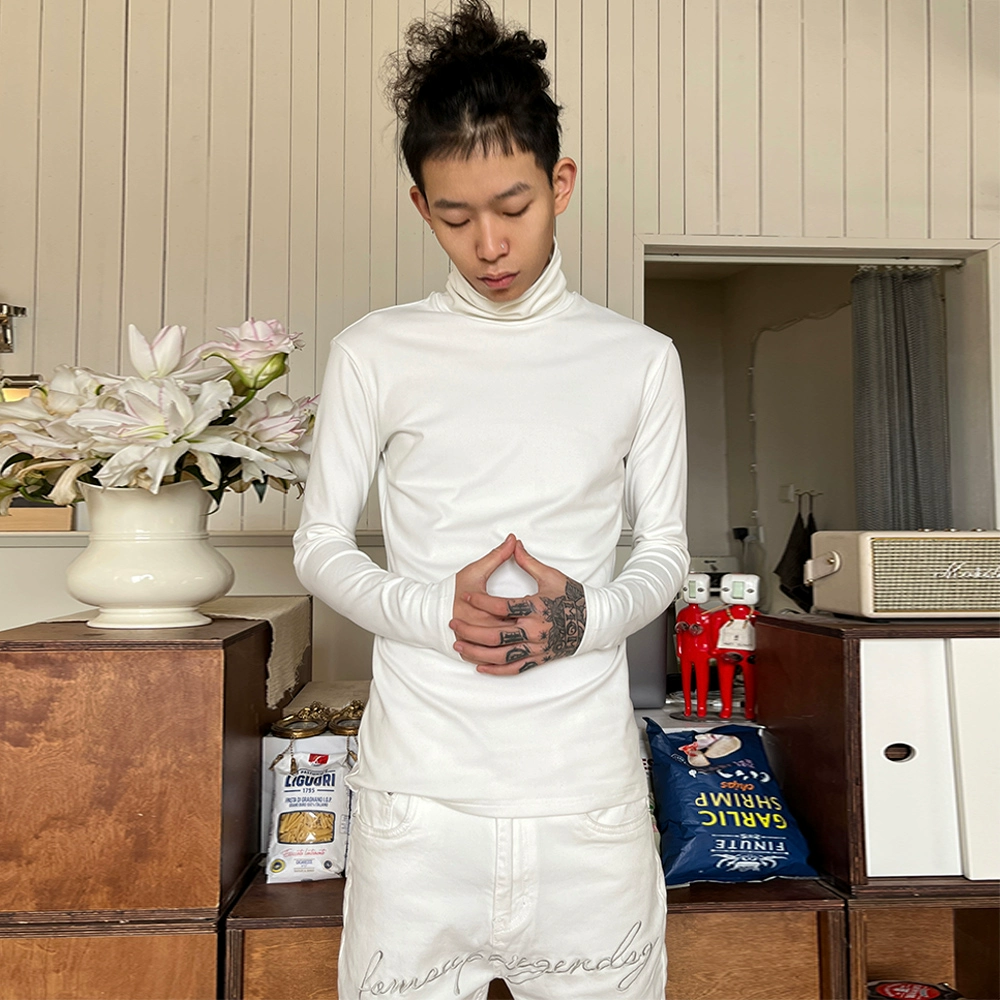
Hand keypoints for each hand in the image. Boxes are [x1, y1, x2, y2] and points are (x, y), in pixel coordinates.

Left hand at [450, 539, 586, 675]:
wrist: (593, 622)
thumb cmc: (572, 597)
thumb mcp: (550, 576)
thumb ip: (528, 561)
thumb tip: (513, 543)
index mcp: (536, 608)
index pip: (502, 605)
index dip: (481, 600)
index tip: (466, 595)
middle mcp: (535, 630)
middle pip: (495, 634)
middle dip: (470, 629)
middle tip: (453, 622)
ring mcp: (536, 647)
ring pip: (500, 654)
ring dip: (476, 651)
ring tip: (459, 644)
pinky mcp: (538, 658)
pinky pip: (513, 668)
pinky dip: (495, 668)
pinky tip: (480, 665)